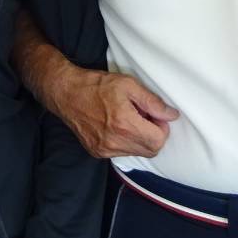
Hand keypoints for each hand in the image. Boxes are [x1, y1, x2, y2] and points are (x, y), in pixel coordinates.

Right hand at [61, 70, 176, 158]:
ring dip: (139, 139)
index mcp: (125, 124)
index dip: (161, 127)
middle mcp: (115, 142)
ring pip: (137, 153)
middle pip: (150, 150)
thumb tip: (172, 115)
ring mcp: (105, 150)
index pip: (159, 140)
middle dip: (153, 135)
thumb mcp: (128, 84)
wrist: (66, 93)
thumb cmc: (96, 85)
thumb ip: (152, 102)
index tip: (154, 115)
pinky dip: (126, 142)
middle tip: (143, 117)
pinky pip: (121, 153)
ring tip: (128, 120)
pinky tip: (117, 126)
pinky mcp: (97, 152)